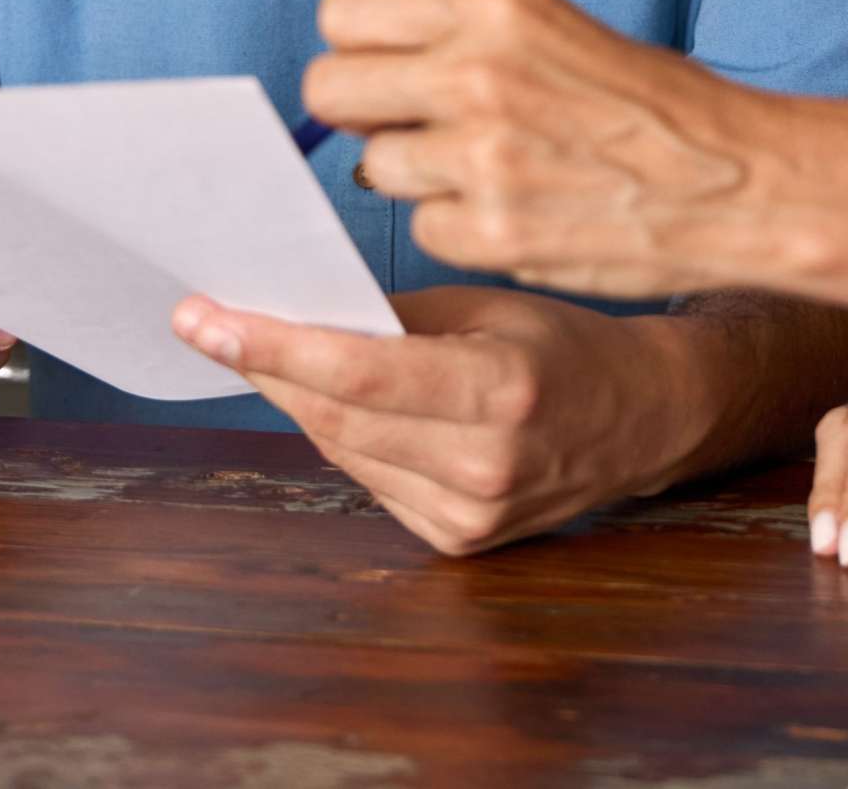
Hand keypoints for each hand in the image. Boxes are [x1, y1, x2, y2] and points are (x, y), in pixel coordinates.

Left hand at [169, 283, 696, 555]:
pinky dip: (345, 436)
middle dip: (264, 367)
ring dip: (299, 400)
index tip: (205, 318)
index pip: (360, 373)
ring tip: (267, 351)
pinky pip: (370, 479)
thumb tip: (295, 311)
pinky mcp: (458, 540)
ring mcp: (471, 514)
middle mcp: (486, 464)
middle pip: (336, 417)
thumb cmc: (564, 345)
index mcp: (502, 390)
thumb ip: (395, 316)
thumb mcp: (488, 306)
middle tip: (208, 323)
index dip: (274, 346)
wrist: (642, 418)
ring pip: (343, 451)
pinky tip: (338, 402)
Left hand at [303, 0, 755, 301]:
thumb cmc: (646, 101)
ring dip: (417, 173)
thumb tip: (366, 60)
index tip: (387, 65)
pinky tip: (514, 209)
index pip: (342, 12)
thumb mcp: (552, 24)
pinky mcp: (491, 230)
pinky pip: (421, 228)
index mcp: (492, 4)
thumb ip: (458, 32)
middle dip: (363, 111)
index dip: (360, 45)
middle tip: (413, 123)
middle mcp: (476, 71)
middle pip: (330, 90)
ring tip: (487, 169)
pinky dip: (457, 225)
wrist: (738, 178)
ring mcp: (480, 156)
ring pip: (373, 166)